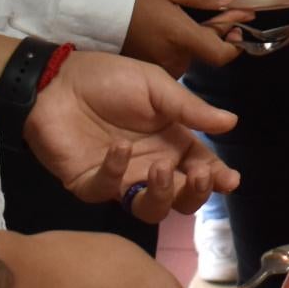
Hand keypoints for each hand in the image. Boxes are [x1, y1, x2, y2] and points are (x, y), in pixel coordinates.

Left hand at [26, 49, 238, 220]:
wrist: (57, 80)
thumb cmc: (109, 79)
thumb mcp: (155, 85)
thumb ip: (189, 108)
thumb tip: (232, 123)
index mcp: (172, 141)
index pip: (202, 168)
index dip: (217, 178)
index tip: (230, 180)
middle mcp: (151, 165)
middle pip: (181, 197)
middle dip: (195, 193)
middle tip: (198, 175)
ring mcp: (121, 179)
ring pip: (150, 208)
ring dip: (161, 194)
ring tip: (159, 168)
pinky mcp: (89, 184)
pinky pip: (108, 191)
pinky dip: (116, 172)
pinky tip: (119, 147)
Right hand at [123, 0, 248, 72]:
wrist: (96, 7)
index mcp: (181, 38)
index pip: (221, 55)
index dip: (236, 42)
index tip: (242, 21)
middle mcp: (173, 58)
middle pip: (207, 52)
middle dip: (219, 32)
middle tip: (225, 9)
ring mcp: (159, 65)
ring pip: (191, 54)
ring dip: (200, 38)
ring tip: (200, 15)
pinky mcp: (147, 65)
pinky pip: (173, 57)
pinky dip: (182, 43)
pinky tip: (179, 25)